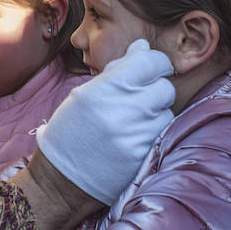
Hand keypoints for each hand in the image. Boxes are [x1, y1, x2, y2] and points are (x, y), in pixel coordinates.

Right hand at [35, 39, 174, 203]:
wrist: (63, 181)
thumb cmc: (71, 133)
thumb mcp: (84, 95)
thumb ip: (116, 70)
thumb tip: (141, 48)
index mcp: (105, 89)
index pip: (150, 62)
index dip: (155, 64)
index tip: (152, 70)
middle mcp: (123, 109)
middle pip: (164, 88)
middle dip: (156, 90)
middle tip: (141, 100)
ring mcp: (136, 134)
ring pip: (167, 111)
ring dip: (156, 113)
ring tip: (134, 122)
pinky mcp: (144, 154)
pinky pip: (163, 133)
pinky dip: (153, 132)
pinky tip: (135, 138)